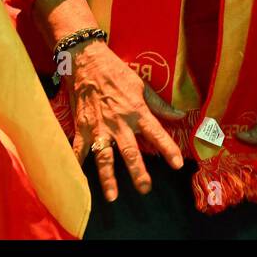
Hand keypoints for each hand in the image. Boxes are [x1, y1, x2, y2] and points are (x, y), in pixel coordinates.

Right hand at [65, 40, 184, 201]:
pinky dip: (76, 164)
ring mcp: (98, 126)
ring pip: (104, 156)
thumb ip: (159, 104)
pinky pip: (78, 149)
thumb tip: (180, 115)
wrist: (86, 60)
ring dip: (108, 178)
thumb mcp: (141, 85)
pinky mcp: (81, 126)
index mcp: (136, 110)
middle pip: (130, 152)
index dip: (168, 149)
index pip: (157, 133)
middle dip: (138, 172)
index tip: (178, 164)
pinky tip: (76, 179)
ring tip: (112, 196)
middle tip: (145, 189)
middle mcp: (119, 122)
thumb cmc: (116, 71)